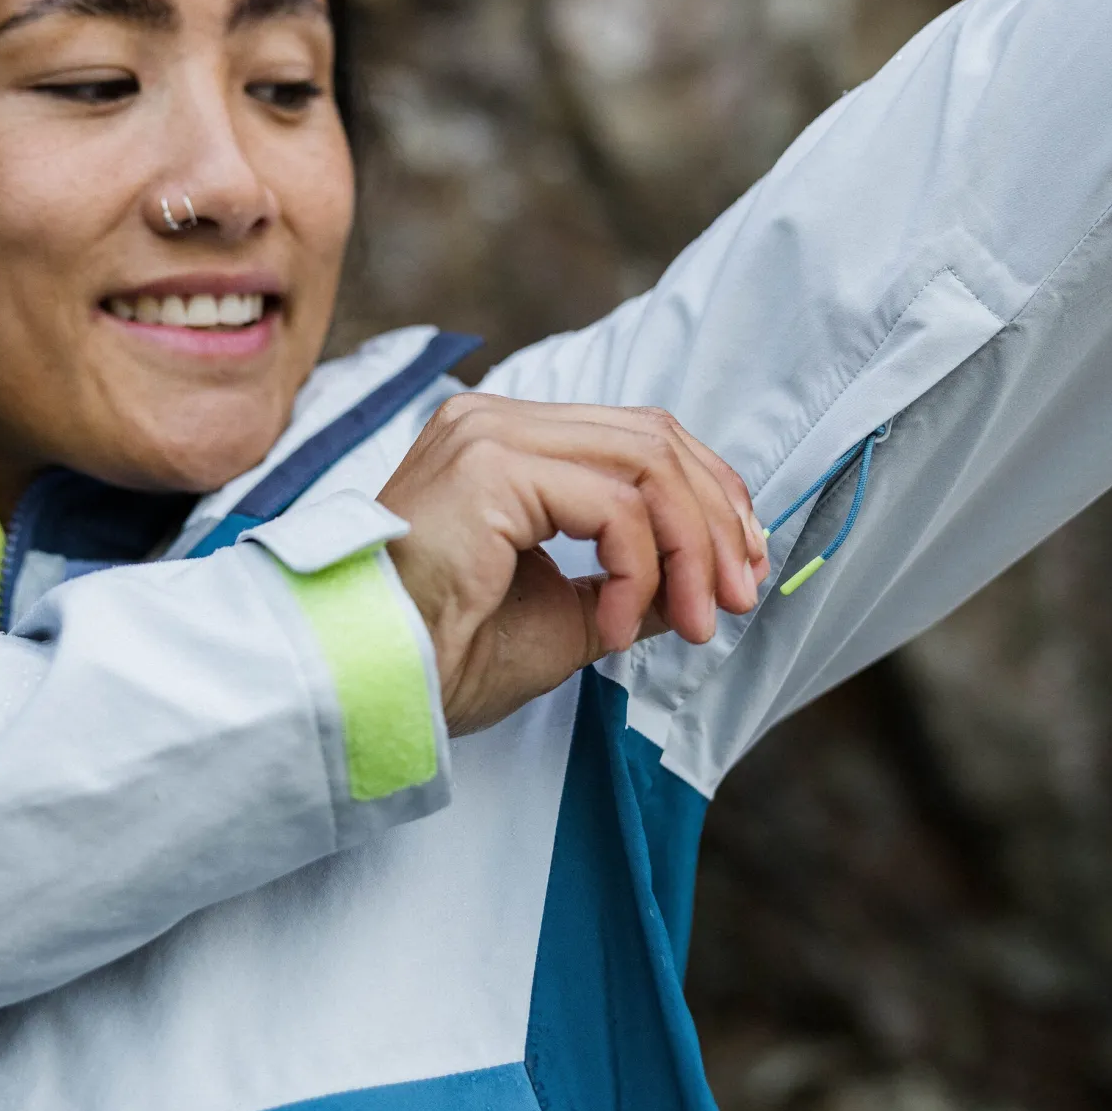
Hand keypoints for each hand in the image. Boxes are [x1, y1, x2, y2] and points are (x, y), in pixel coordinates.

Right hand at [378, 394, 768, 735]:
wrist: (368, 688)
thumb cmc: (445, 659)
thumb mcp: (570, 616)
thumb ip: (636, 583)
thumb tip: (707, 579)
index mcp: (508, 445)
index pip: (639, 438)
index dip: (709, 494)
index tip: (744, 565)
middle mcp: (496, 422)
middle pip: (655, 439)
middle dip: (716, 521)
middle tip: (740, 597)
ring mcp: (489, 434)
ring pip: (645, 462)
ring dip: (692, 547)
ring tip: (699, 620)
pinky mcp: (490, 466)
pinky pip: (612, 505)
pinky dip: (641, 567)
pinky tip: (621, 626)